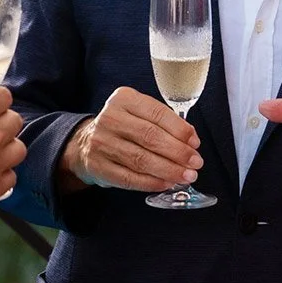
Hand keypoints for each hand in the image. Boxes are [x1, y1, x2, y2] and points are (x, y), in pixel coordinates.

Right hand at [58, 86, 202, 193]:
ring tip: (186, 175)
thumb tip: (191, 140)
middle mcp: (111, 118)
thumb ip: (164, 122)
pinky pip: (130, 178)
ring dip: (169, 170)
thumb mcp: (139, 113)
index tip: (195, 143)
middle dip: (178, 152)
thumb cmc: (123, 128)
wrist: (86, 143)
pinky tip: (166, 183)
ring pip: (141, 159)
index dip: (180, 130)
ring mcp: (102, 143)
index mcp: (124, 99)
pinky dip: (152, 182)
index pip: (157, 113)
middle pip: (151, 137)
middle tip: (195, 162)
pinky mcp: (99, 166)